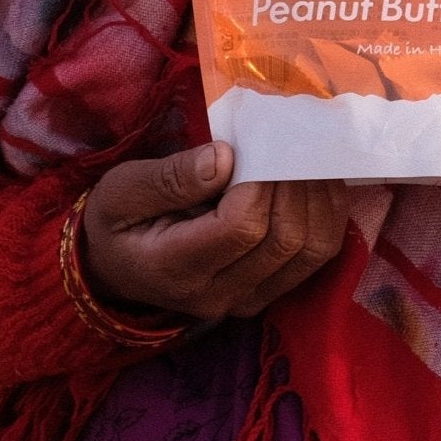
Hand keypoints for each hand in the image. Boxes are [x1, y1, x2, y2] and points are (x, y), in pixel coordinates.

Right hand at [79, 142, 350, 321]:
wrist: (114, 269)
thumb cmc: (116, 222)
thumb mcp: (121, 191)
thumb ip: (171, 177)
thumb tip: (226, 157)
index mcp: (175, 268)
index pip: (242, 226)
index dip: (261, 181)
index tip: (255, 143)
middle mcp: (218, 295)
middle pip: (284, 240)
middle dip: (295, 183)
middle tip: (288, 141)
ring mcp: (246, 299)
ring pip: (310, 251)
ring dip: (318, 198)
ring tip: (304, 157)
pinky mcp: (265, 292)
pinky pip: (315, 257)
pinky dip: (326, 216)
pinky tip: (313, 183)